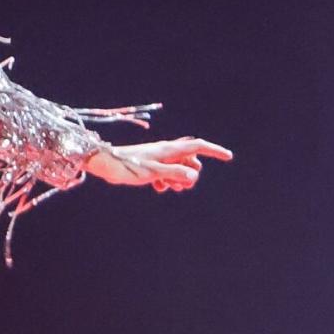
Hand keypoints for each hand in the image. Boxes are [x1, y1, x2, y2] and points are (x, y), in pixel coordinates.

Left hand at [83, 136, 232, 192]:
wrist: (105, 164)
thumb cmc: (128, 166)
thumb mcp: (153, 172)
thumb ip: (174, 173)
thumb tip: (194, 176)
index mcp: (169, 149)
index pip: (197, 146)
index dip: (214, 151)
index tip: (229, 157)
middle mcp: (165, 151)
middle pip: (191, 161)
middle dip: (190, 174)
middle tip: (177, 186)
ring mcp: (158, 158)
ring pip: (179, 168)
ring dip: (178, 179)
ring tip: (166, 187)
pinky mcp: (150, 165)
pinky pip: (167, 173)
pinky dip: (167, 181)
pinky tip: (158, 187)